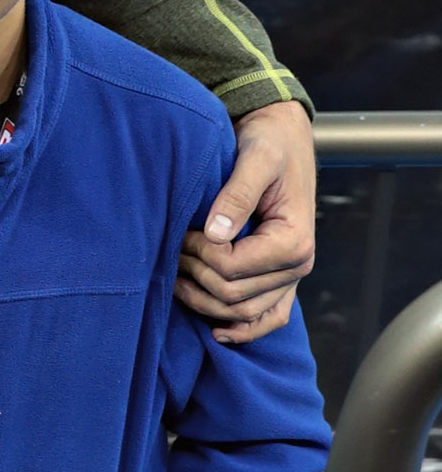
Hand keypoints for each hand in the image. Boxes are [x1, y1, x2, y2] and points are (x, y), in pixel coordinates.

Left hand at [174, 100, 316, 343]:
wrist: (282, 140)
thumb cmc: (270, 144)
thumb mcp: (256, 157)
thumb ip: (237, 194)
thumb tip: (214, 233)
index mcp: (294, 240)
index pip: (231, 267)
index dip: (198, 254)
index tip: (182, 230)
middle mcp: (298, 266)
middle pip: (232, 295)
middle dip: (195, 274)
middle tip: (174, 245)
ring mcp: (289, 278)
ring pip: (240, 313)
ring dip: (203, 301)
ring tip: (176, 275)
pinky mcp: (280, 280)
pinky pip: (266, 319)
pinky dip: (242, 330)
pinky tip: (215, 331)